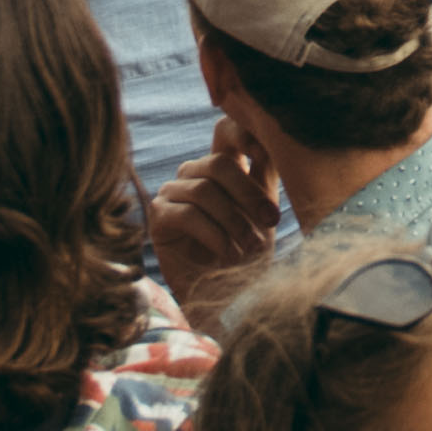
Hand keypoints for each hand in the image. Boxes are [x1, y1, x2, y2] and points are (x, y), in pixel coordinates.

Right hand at [151, 120, 289, 301]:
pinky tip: (230, 255)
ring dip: (234, 222)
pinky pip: (187, 214)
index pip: (225, 131)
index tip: (263, 153)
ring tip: (251, 248)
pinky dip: (215, 236)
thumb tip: (273, 140)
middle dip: (249, 194)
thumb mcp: (264, 211)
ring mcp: (172, 193)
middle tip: (271, 222)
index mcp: (222, 166)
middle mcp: (194, 174)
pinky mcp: (158, 217)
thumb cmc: (250, 254)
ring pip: (204, 190)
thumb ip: (265, 175)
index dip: (243, 134)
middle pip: (218, 163)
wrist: (231, 299)